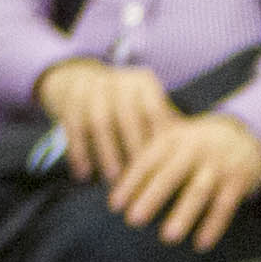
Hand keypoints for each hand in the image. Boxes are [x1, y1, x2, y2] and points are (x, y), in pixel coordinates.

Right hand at [36, 58, 181, 182]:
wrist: (81, 80)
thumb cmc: (129, 106)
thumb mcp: (149, 108)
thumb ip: (167, 130)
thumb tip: (191, 166)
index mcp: (142, 82)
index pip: (154, 111)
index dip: (158, 139)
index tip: (166, 168)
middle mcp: (116, 80)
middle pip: (126, 117)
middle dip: (133, 150)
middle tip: (143, 181)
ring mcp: (90, 87)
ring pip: (99, 123)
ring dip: (106, 154)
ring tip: (114, 181)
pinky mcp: (68, 98)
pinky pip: (73, 128)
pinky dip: (79, 153)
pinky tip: (84, 176)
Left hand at [113, 110, 260, 246]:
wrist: (244, 134)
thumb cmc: (193, 144)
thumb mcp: (170, 142)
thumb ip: (146, 159)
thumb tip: (112, 184)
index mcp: (171, 140)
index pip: (146, 162)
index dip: (130, 183)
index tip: (114, 206)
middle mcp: (194, 150)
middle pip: (169, 176)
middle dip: (151, 198)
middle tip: (133, 220)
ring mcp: (218, 166)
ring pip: (198, 192)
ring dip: (183, 215)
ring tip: (167, 238)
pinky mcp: (239, 181)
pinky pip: (225, 206)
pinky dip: (213, 226)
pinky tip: (200, 244)